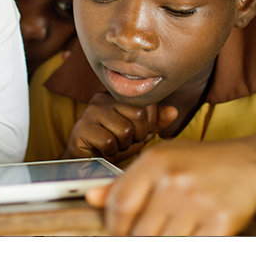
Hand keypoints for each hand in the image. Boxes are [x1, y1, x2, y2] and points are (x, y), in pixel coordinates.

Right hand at [62, 92, 176, 163]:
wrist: (84, 161)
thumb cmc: (112, 144)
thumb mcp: (137, 132)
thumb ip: (155, 121)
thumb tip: (173, 112)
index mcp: (116, 95)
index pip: (146, 104)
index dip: (147, 124)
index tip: (137, 133)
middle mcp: (102, 99)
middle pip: (138, 114)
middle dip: (137, 135)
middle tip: (125, 142)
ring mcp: (90, 112)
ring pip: (124, 130)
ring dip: (123, 145)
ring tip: (113, 146)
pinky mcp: (81, 128)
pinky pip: (108, 142)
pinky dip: (110, 151)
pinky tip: (103, 151)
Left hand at [86, 140, 255, 235]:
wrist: (249, 163)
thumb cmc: (200, 162)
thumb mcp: (161, 160)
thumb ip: (126, 180)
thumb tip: (92, 198)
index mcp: (156, 161)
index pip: (120, 204)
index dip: (114, 227)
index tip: (118, 235)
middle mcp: (174, 180)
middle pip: (139, 231)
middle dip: (138, 240)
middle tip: (147, 236)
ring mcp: (198, 202)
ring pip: (162, 244)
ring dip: (162, 244)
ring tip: (171, 232)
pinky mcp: (220, 222)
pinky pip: (190, 248)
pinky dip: (186, 246)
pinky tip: (190, 235)